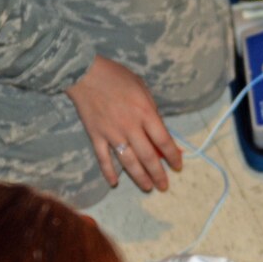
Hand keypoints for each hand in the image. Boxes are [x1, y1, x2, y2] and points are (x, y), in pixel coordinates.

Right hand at [66, 56, 183, 192]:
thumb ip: (151, 109)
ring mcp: (112, 134)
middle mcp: (131, 127)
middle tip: (163, 186)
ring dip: (139, 177)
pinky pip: (103, 158)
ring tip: (147, 188)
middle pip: (148, 157)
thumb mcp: (142, 87)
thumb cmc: (116, 76)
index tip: (178, 165)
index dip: (173, 156)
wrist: (84, 74)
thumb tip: (158, 129)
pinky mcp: (95, 136)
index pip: (164, 141)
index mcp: (145, 113)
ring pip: (128, 162)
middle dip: (158, 174)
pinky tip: (114, 183)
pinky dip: (108, 172)